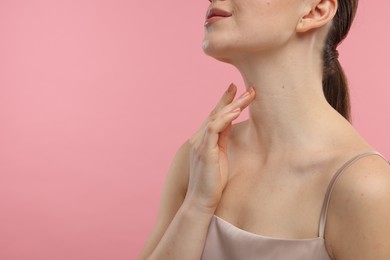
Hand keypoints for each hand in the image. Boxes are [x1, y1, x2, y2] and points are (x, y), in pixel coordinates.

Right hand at [185, 83, 255, 211]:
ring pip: (216, 117)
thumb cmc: (212, 182)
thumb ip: (223, 139)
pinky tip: (236, 111)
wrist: (201, 201)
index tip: (237, 89)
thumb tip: (231, 123)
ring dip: (233, 105)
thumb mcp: (220, 155)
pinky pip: (214, 128)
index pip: (214, 115)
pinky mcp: (204, 151)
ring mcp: (200, 143)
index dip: (225, 101)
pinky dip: (225, 118)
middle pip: (216, 113)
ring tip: (248, 96)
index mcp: (203, 139)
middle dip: (232, 99)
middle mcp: (198, 138)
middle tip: (248, 88)